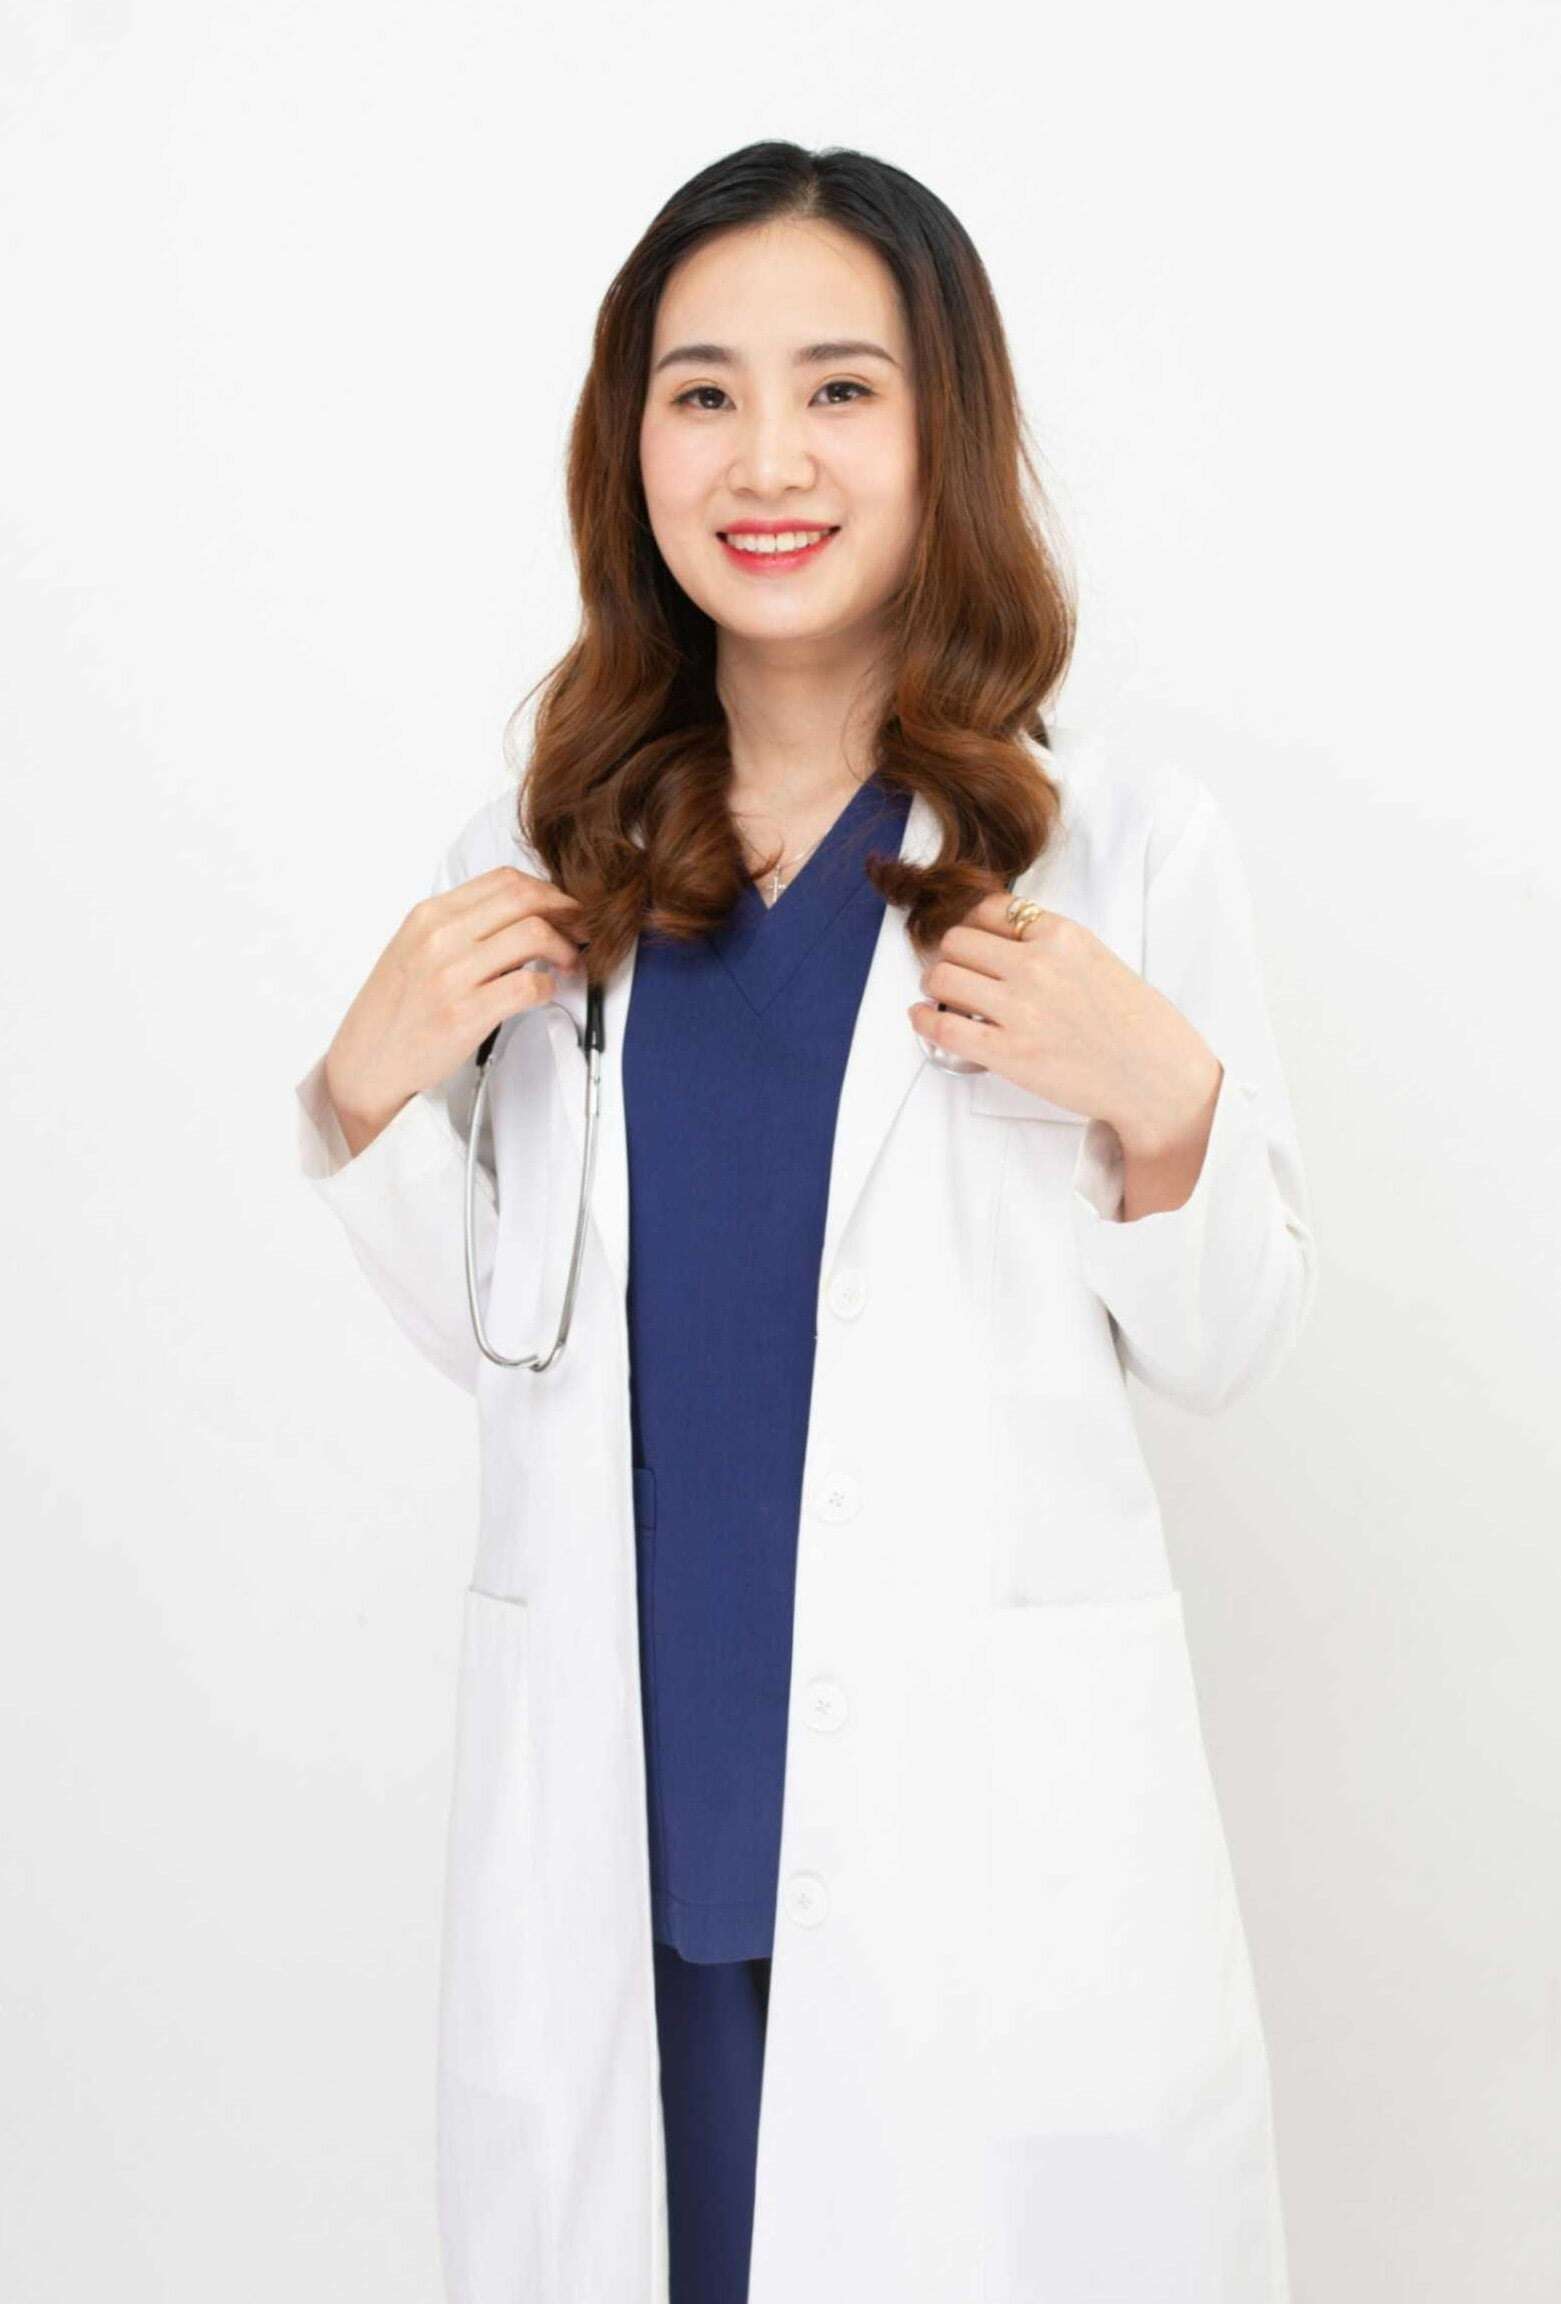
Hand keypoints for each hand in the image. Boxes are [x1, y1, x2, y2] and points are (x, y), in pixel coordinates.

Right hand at [324, 866, 587, 1155]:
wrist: (366, 1064)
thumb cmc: (396, 1010)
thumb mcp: (416, 949)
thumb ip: (461, 926)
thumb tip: (521, 913)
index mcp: (429, 915)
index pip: (504, 880)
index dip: (548, 891)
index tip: (564, 909)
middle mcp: (439, 937)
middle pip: (525, 899)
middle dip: (567, 912)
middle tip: (581, 931)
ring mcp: (451, 975)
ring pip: (534, 934)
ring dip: (565, 948)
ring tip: (568, 964)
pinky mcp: (464, 1014)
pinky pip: (529, 985)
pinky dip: (550, 986)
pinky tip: (546, 993)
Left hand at [907, 892, 1221, 1157]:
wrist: (1156, 1077)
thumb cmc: (1135, 1023)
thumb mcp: (1096, 958)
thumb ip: (1050, 944)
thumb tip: (999, 939)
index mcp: (1060, 935)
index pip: (988, 908)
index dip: (971, 924)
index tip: (970, 939)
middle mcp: (1035, 965)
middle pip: (956, 940)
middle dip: (949, 954)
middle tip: (955, 971)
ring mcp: (1019, 1009)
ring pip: (941, 976)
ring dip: (934, 984)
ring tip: (944, 997)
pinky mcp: (1007, 1053)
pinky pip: (942, 1026)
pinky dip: (923, 1019)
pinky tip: (921, 1017)